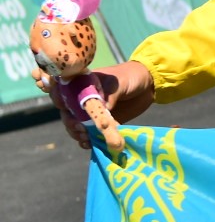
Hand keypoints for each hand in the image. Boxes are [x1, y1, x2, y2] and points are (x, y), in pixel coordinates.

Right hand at [39, 61, 154, 150]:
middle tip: (80, 128)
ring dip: (77, 133)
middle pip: (66, 112)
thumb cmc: (131, 77)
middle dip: (70, 122)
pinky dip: (87, 140)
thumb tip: (100, 114)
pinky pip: (88, 134)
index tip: (63, 106)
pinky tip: (89, 144)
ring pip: (74, 125)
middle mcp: (81, 98)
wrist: (148, 85)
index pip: (61, 91)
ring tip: (86, 138)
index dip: (58, 99)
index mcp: (81, 83)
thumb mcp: (118, 83)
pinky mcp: (100, 123)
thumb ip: (107, 96)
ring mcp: (90, 112)